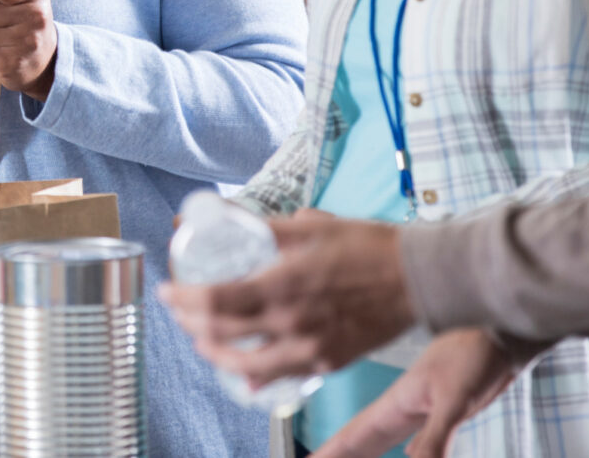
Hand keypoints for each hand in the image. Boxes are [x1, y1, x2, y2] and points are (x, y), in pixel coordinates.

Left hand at [159, 210, 414, 385]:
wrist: (421, 278)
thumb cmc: (368, 247)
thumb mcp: (310, 226)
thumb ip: (263, 225)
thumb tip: (223, 211)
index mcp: (282, 286)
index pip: (213, 302)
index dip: (181, 299)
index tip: (166, 291)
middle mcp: (291, 324)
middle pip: (221, 336)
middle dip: (190, 324)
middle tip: (180, 311)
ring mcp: (311, 349)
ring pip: (245, 366)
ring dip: (214, 354)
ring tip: (202, 341)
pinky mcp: (329, 362)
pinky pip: (282, 376)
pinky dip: (254, 375)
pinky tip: (242, 371)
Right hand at [312, 330, 517, 457]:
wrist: (503, 333)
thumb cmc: (475, 355)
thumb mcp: (455, 398)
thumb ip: (435, 435)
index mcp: (396, 405)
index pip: (353, 436)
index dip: (329, 453)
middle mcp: (400, 411)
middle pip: (360, 441)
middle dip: (336, 454)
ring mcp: (419, 413)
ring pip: (381, 441)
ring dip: (360, 452)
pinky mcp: (438, 415)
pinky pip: (410, 441)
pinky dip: (396, 451)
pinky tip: (400, 454)